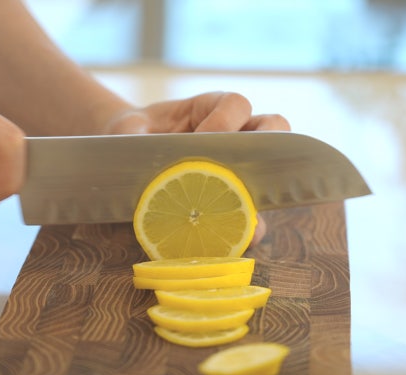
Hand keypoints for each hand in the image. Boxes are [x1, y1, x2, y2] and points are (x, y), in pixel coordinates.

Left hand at [103, 91, 290, 245]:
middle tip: (235, 167)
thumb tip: (137, 157)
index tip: (203, 140)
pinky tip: (239, 239)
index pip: (234, 105)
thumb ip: (132, 139)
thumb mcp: (129, 132)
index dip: (226, 121)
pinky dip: (252, 224)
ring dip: (268, 190)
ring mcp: (243, 165)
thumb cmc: (135, 136)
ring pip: (276, 169)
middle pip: (274, 126)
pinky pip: (256, 208)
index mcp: (211, 107)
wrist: (131, 159)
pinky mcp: (238, 197)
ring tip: (249, 211)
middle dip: (265, 143)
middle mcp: (237, 132)